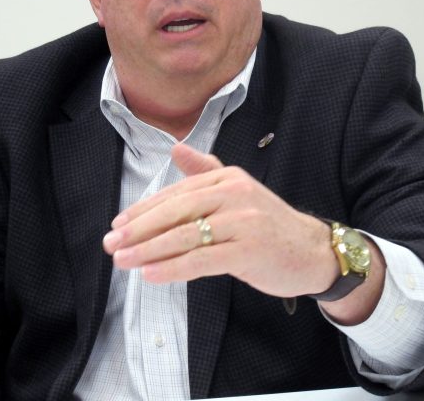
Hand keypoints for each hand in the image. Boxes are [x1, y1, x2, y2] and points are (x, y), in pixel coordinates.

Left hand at [103, 143, 338, 298]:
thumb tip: (176, 149)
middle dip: (139, 228)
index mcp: (228, 177)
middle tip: (111, 243)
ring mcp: (243, 222)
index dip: (144, 209)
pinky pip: (202, 260)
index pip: (177, 192)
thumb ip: (206, 171)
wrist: (312, 251)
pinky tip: (151, 274)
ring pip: (185, 235)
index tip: (118, 223)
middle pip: (176, 211)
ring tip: (123, 260)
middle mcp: (235, 194)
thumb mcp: (239, 191)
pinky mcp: (249, 251)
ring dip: (148, 250)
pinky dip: (173, 268)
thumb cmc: (269, 225)